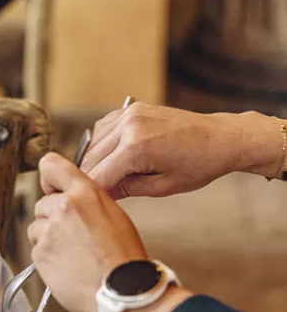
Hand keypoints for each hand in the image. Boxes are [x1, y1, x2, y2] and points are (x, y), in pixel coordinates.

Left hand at [27, 152, 147, 311]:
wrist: (122, 293)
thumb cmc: (124, 259)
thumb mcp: (114, 215)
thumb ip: (87, 201)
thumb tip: (71, 197)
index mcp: (85, 194)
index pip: (51, 165)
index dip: (49, 178)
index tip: (51, 187)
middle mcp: (64, 207)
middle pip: (42, 204)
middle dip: (53, 218)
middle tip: (75, 237)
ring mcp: (49, 231)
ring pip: (37, 228)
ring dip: (48, 239)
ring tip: (74, 254)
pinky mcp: (40, 253)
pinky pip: (36, 250)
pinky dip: (47, 258)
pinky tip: (68, 266)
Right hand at [80, 102, 246, 199]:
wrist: (220, 138)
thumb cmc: (198, 165)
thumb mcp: (162, 187)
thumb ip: (126, 189)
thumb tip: (101, 194)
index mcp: (135, 148)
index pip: (98, 176)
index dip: (93, 192)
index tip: (91, 203)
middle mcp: (128, 126)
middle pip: (91, 158)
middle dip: (92, 177)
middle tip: (98, 193)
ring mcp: (128, 113)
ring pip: (93, 143)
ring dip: (95, 160)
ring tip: (110, 175)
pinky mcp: (131, 108)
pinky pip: (103, 128)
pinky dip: (102, 143)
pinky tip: (114, 155)